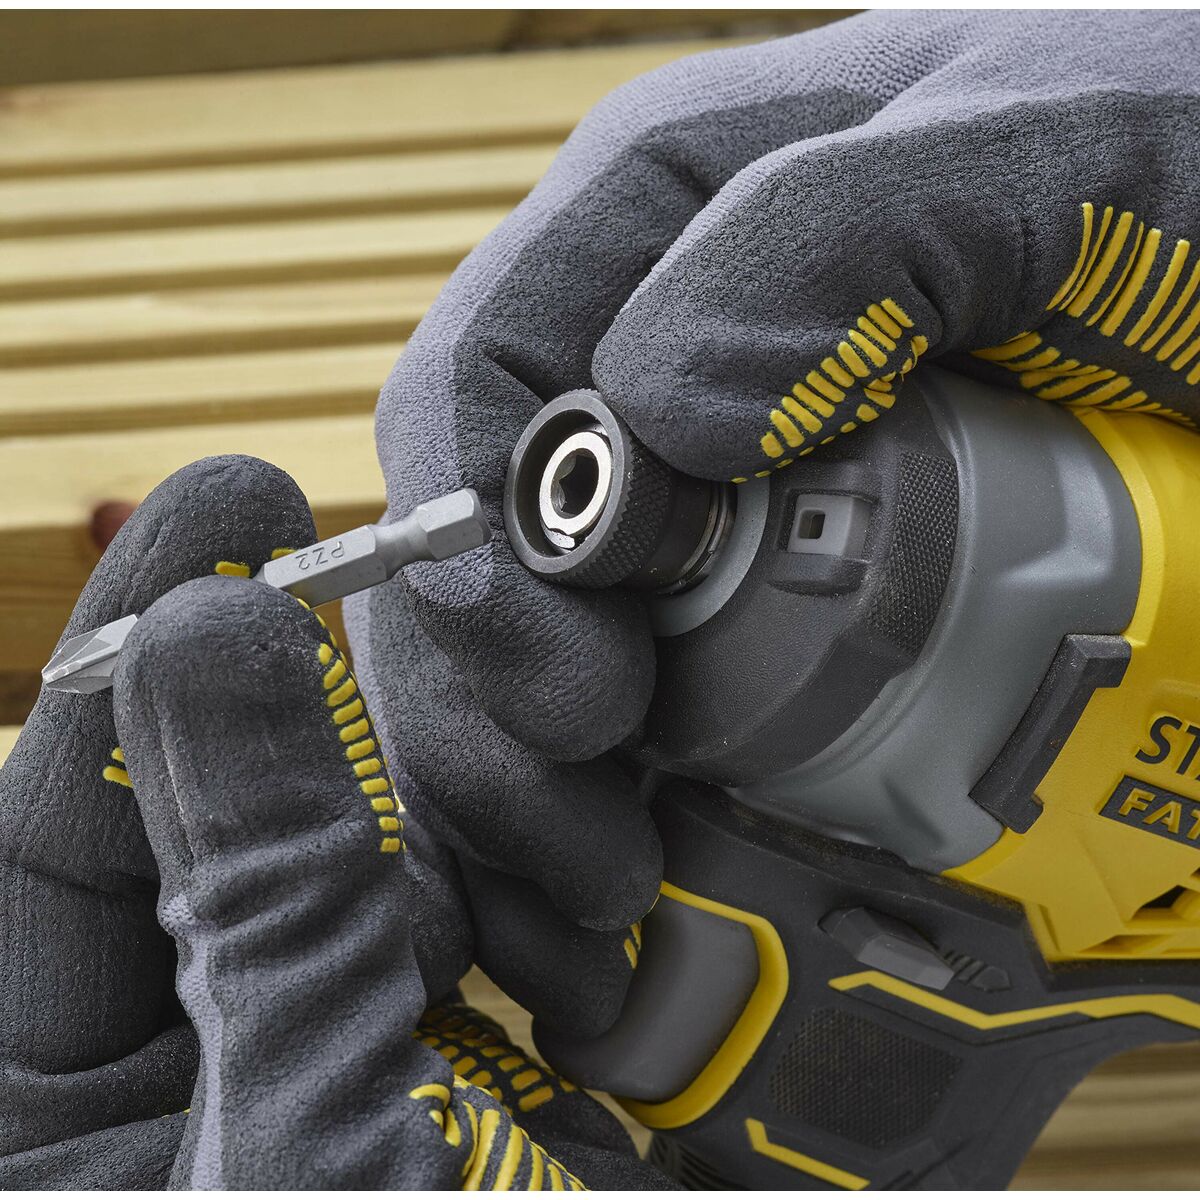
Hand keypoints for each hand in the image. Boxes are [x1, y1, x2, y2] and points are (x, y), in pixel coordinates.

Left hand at [1, 456, 657, 1187]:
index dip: (134, 650)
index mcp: (47, 1131)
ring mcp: (314, 1068)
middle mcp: (167, 1085)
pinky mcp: (436, 1073)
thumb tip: (205, 636)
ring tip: (545, 820)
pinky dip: (519, 887)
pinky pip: (457, 926)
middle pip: (228, 829)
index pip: (49, 831)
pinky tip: (583, 887)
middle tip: (430, 616)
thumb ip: (260, 892)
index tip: (234, 499)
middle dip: (338, 737)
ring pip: (360, 865)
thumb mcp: (314, 1145)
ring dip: (456, 821)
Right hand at [354, 8, 1199, 1034]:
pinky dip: (611, 782)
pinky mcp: (752, 559)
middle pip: (483, 536)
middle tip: (590, 831)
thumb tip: (653, 407)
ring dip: (534, 774)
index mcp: (669, 219)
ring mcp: (697, 466)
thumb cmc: (1180, 195)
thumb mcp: (1052, 163)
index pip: (478, 383)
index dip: (478, 555)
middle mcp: (652, 348)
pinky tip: (646, 850)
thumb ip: (839, 231)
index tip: (580, 697)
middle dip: (491, 704)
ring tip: (605, 880)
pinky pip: (632, 671)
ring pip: (534, 627)